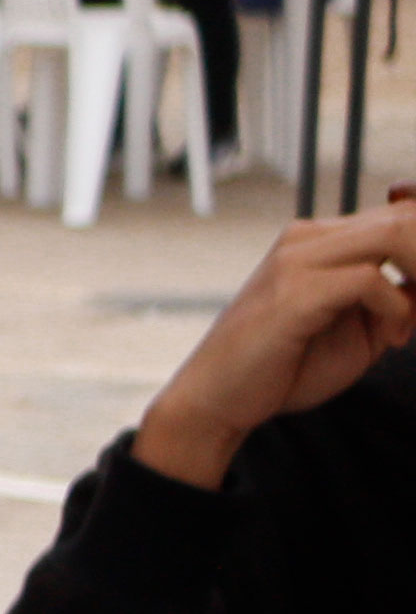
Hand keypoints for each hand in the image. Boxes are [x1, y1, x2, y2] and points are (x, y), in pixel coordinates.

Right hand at [135, 190, 413, 487]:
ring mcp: (297, 260)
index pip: (401, 215)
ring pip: (395, 233)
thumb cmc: (284, 366)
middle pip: (404, 216)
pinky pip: (370, 280)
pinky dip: (396, 310)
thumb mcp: (359, 326)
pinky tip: (390, 338)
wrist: (218, 398)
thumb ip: (396, 299)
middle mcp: (307, 237)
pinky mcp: (294, 292)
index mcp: (319, 240)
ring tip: (414, 319)